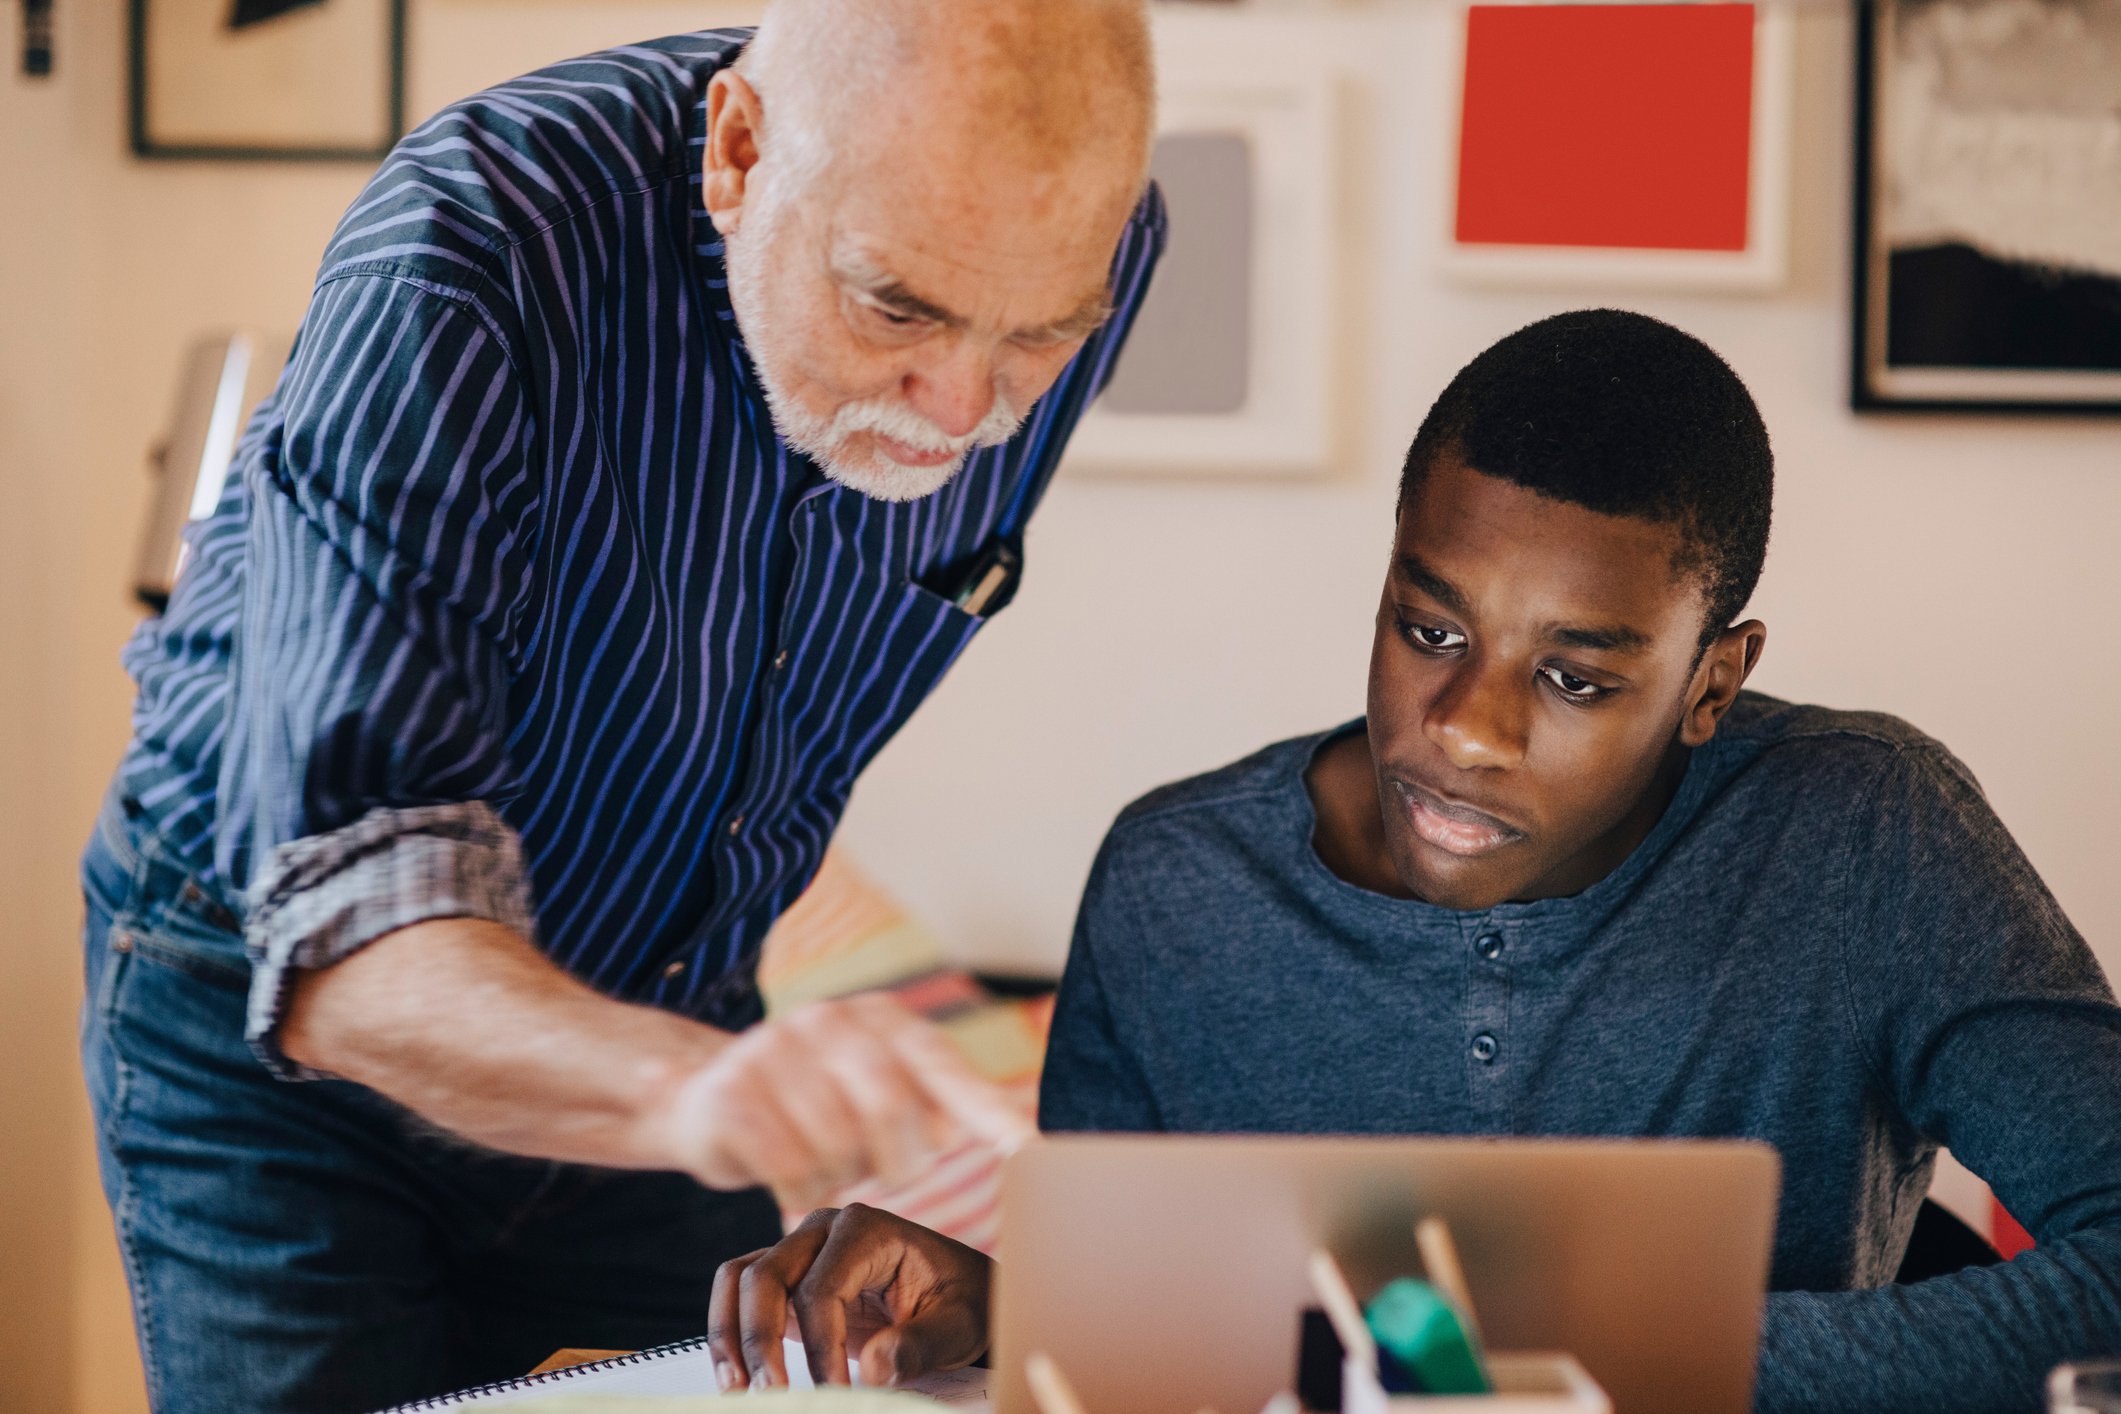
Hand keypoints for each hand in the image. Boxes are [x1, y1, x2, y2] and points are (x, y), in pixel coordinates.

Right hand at [659, 993, 1028, 1209]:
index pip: (943, 1065)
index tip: (1030, 1151)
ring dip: (839, 1177)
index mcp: (878, 1018)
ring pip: (835, 1144)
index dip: (988, 1111)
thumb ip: (933, 1104)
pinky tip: (795, 1184)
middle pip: (890, 1107)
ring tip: (827, 1167)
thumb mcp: (875, 1092)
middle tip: (883, 1171)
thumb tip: (988, 1131)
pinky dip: (800, 1191)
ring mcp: (773, 1050)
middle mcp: (827, 1021)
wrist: (702, 1096)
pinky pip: (787, 1166)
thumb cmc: (813, 1105)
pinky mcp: (731, 1094)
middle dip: (897, 1159)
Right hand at [708, 1203, 994, 1390]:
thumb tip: (875, 1369)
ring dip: (731, 1333)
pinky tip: (737, 1374)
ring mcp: (802, 1248)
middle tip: (772, 1394)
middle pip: (766, 1275)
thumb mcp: (957, 1327)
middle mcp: (825, 1229)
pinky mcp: (789, 1277)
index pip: (821, 1289)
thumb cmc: (961, 1304)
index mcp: (867, 1230)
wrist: (960, 1295)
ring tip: (737, 1387)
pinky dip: (731, 1330)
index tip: (834, 1392)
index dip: (820, 1347)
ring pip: (741, 1278)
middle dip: (760, 1339)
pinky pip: (741, 1293)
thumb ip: (919, 1346)